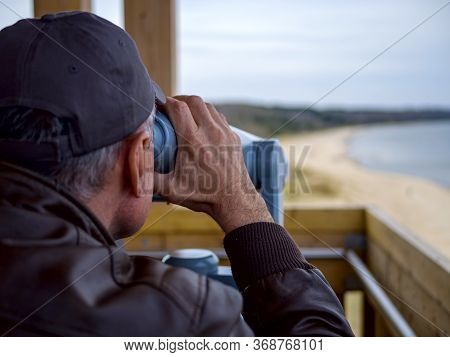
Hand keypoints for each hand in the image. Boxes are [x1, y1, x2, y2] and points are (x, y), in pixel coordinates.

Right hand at [153, 96, 272, 232]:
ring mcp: (225, 133)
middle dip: (179, 100)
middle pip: (193, 101)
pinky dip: (208, 114)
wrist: (234, 202)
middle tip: (169, 107)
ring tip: (184, 114)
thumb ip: (148, 178)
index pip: (178, 108)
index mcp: (193, 141)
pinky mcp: (233, 137)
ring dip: (194, 106)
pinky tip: (201, 124)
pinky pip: (219, 117)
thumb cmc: (203, 196)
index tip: (157, 105)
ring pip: (208, 106)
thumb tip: (130, 167)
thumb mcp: (171, 189)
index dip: (165, 102)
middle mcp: (211, 133)